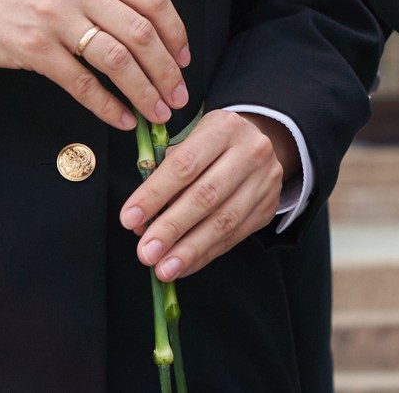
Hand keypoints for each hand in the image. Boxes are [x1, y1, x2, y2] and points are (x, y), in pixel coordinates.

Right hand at [0, 0, 191, 132]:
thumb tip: (148, 29)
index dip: (177, 32)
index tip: (185, 59)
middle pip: (142, 32)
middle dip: (167, 71)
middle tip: (179, 97)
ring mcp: (55, 17)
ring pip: (118, 59)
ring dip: (145, 91)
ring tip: (158, 113)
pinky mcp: (32, 48)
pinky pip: (82, 82)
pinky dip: (107, 105)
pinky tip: (121, 119)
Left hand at [120, 110, 294, 281]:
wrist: (262, 143)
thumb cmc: (213, 145)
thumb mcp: (190, 141)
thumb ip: (165, 174)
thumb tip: (141, 222)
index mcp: (223, 129)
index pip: (185, 164)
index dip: (155, 194)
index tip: (130, 220)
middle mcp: (249, 152)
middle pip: (206, 196)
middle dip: (171, 228)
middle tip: (146, 253)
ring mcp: (263, 181)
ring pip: (223, 222)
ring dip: (189, 250)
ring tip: (164, 269)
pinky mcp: (268, 208)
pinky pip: (234, 237)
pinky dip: (205, 254)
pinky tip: (184, 266)